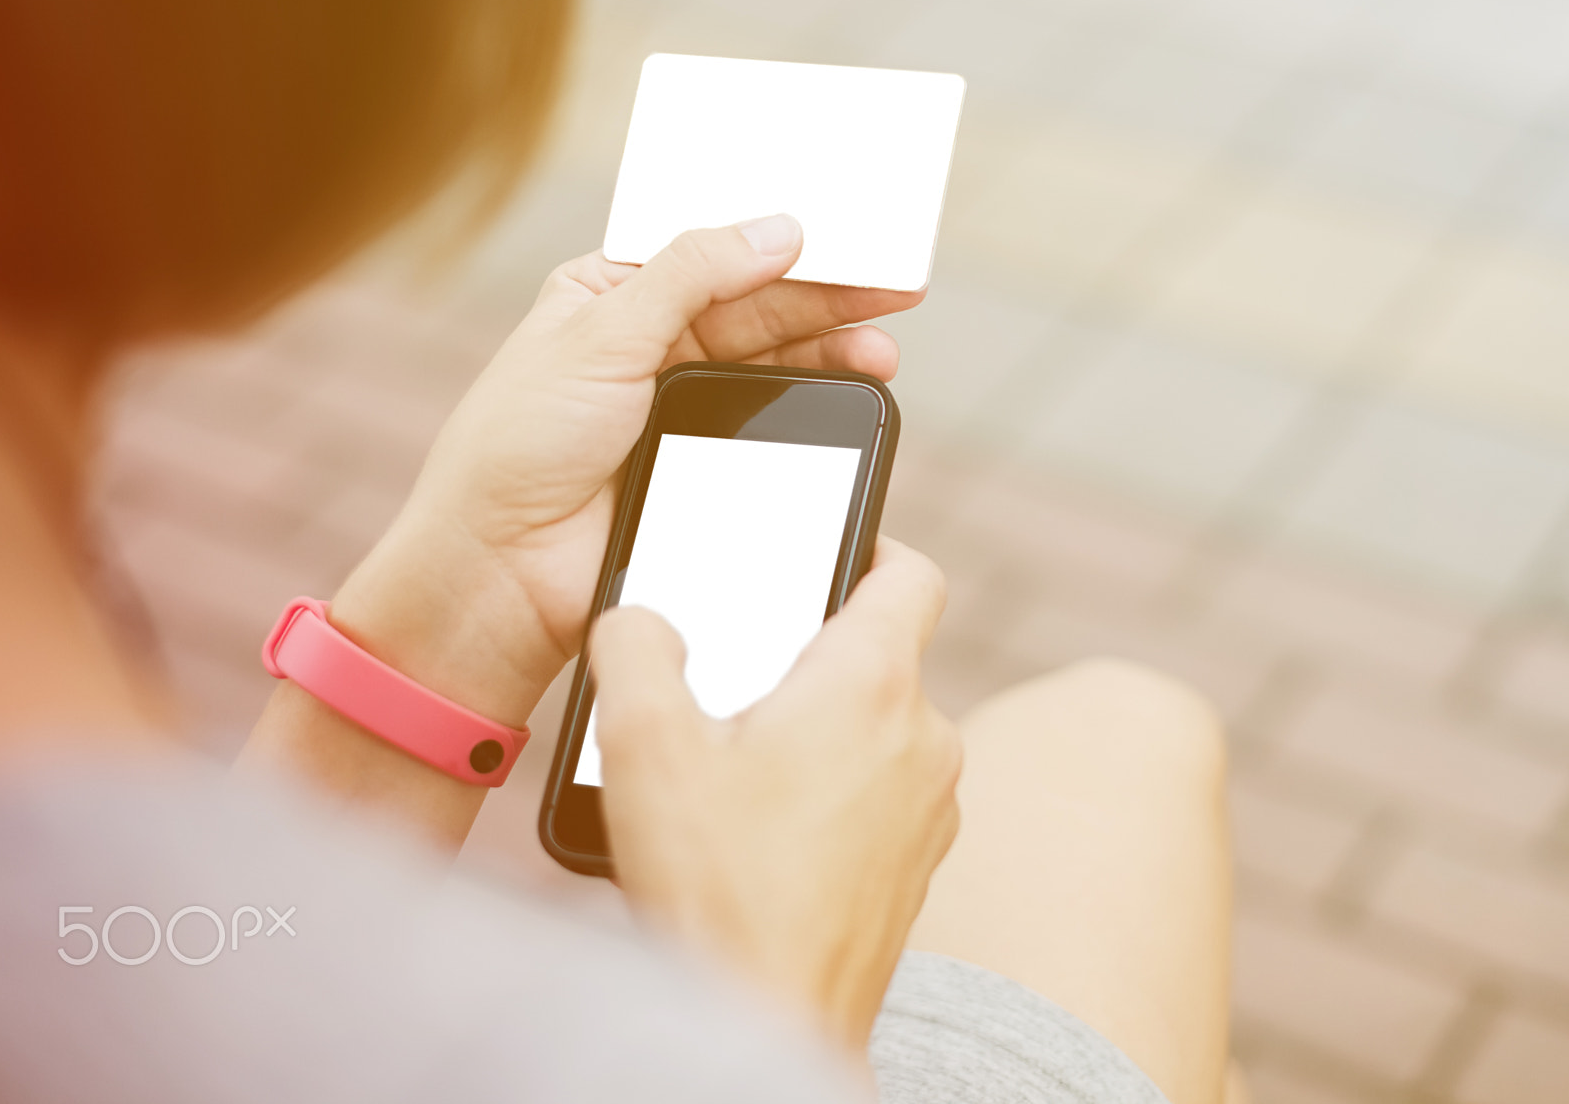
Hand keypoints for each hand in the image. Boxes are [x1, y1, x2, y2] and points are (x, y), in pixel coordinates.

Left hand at [328, 215, 922, 724]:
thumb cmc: (517, 445)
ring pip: (773, 368)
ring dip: (830, 356)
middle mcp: (646, 344)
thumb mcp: (602, 332)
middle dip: (827, 301)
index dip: (778, 240)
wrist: (500, 570)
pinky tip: (849, 397)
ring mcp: (679, 407)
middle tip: (896, 295)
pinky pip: (771, 430)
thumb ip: (693, 274)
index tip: (848, 235)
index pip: (709, 251)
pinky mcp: (703, 466)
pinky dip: (813, 411)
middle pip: (756, 308)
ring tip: (881, 355)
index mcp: (608, 294)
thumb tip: (779, 229)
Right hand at [590, 538, 961, 1049]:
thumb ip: (636, 648)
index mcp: (874, 682)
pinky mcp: (918, 869)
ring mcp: (932, 809)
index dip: (869, 542)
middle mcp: (925, 737)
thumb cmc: (718, 888)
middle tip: (737, 676)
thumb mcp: (645, 745)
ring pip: (880, 731)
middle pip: (882, 655)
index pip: (910, 572)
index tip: (820, 550)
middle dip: (811, 656)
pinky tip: (764, 830)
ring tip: (737, 765)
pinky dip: (834, 794)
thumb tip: (639, 616)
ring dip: (821, 732)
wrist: (770, 1026)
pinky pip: (881, 797)